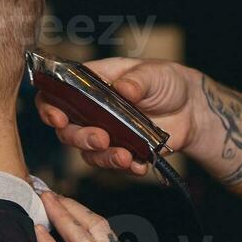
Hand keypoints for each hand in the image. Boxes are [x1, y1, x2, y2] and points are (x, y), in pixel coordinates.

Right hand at [33, 57, 205, 174]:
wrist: (192, 108)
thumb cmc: (166, 81)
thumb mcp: (153, 73)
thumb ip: (137, 81)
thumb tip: (122, 88)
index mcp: (91, 84)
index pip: (57, 95)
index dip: (49, 108)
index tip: (57, 119)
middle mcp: (92, 111)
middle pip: (68, 131)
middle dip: (80, 138)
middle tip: (101, 139)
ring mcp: (106, 134)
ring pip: (89, 153)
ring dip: (103, 158)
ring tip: (124, 157)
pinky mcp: (122, 152)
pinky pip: (115, 166)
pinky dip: (125, 168)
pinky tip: (139, 164)